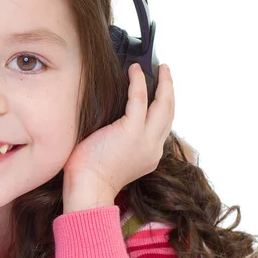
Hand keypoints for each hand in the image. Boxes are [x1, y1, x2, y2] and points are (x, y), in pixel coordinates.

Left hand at [62, 63, 174, 199]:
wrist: (87, 189)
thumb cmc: (90, 176)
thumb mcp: (113, 158)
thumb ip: (120, 141)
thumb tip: (111, 122)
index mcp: (149, 156)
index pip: (162, 127)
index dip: (163, 107)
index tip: (159, 93)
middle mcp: (153, 148)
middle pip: (169, 113)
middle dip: (170, 91)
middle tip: (166, 73)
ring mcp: (145, 140)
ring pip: (163, 105)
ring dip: (164, 83)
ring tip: (161, 68)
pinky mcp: (131, 131)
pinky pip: (139, 99)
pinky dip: (138, 82)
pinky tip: (134, 70)